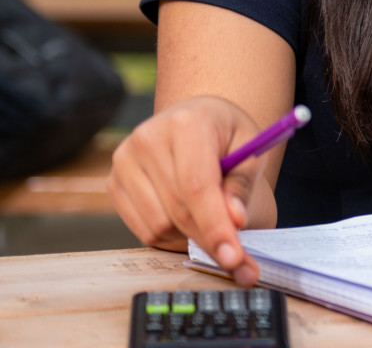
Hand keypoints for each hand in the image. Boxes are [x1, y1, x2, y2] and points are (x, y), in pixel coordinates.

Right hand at [107, 95, 266, 284]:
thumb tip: (235, 220)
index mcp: (186, 123)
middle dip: (209, 239)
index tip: (233, 258)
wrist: (195, 117)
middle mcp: (147, 139)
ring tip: (214, 224)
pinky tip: (190, 221)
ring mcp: (124, 161)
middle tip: (239, 261)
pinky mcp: (113, 183)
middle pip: (178, 210)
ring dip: (190, 237)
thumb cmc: (226, 133)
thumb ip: (243, 183)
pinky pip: (143, 229)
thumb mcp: (251, 146)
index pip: (197, 186)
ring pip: (158, 225)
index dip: (215, 226)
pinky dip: (171, 237)